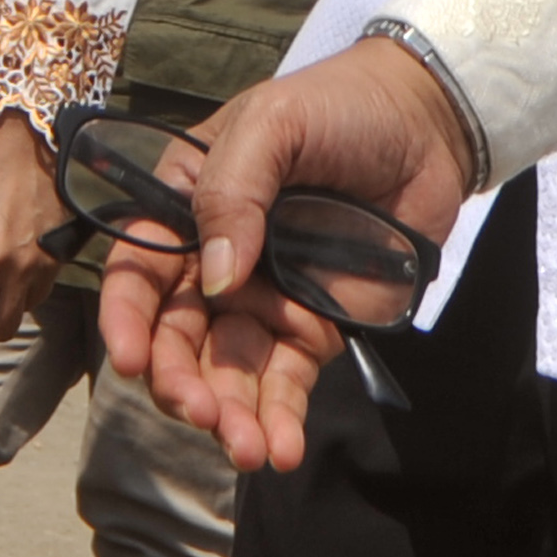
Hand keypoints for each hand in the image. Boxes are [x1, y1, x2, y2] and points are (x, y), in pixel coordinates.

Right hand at [96, 39, 474, 472]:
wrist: (428, 123)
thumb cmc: (338, 106)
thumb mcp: (273, 123)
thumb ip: (232, 190)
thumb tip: (217, 278)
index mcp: (187, 205)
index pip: (140, 269)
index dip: (128, 319)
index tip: (132, 360)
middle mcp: (216, 260)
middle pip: (179, 335)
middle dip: (181, 382)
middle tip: (201, 411)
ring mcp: (265, 298)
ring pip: (229, 371)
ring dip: (230, 414)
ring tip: (248, 448)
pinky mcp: (314, 326)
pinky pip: (285, 380)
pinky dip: (279, 417)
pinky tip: (281, 450)